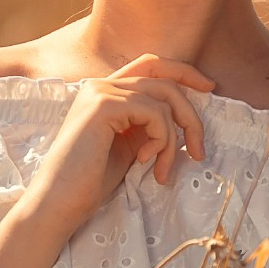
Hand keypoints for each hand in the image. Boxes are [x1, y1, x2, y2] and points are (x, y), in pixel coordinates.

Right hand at [25, 54, 212, 222]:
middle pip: (164, 80)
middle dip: (190, 115)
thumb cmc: (89, 182)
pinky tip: (144, 161)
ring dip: (172, 139)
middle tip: (199, 151)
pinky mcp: (103, 105)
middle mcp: (100, 85)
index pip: (151, 65)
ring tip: (161, 169)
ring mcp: (100, 92)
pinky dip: (160, 139)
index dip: (182, 71)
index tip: (210, 87)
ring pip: (163, 100)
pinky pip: (154, 113)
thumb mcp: (128, 147)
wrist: (58, 202)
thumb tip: (183, 121)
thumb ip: (148, 126)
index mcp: (104, 92)